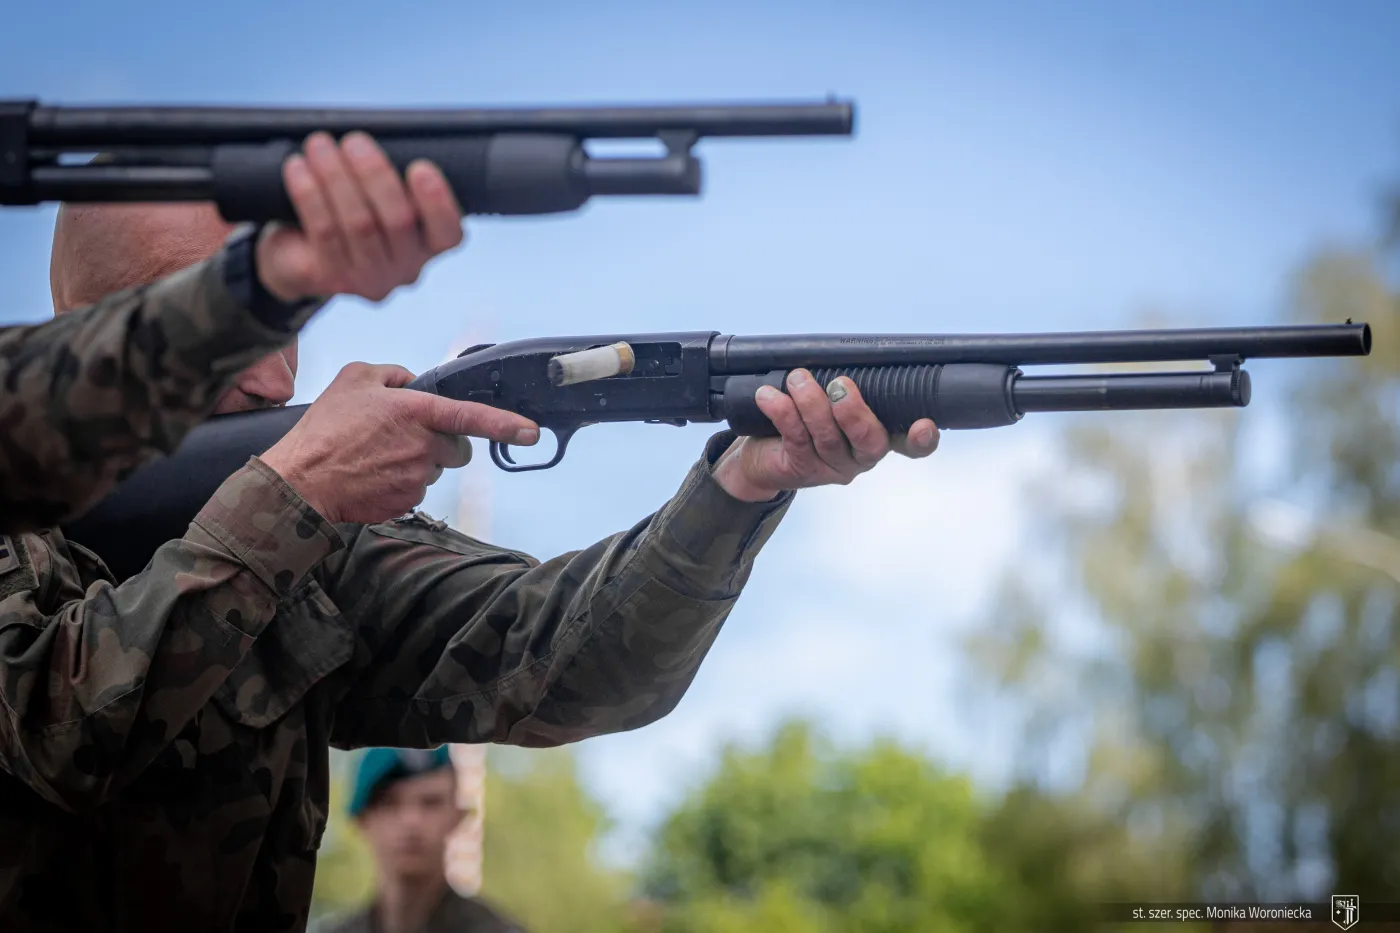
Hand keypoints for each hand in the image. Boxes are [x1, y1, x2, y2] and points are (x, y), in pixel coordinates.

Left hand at [255, 131, 464, 303]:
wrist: (298, 251)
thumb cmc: (350, 209)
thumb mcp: (377, 195)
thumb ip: (388, 175)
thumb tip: (371, 138)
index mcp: (428, 246)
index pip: (448, 233)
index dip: (437, 202)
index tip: (420, 167)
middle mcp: (405, 269)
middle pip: (398, 221)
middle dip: (374, 174)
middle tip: (354, 141)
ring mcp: (368, 278)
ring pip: (358, 224)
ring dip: (336, 177)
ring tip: (319, 145)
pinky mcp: (330, 278)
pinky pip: (323, 231)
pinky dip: (309, 193)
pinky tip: (298, 167)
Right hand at [259, 363, 539, 524]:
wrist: (300, 481)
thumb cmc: (325, 428)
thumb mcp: (354, 379)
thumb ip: (393, 374)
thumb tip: (412, 382)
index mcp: (417, 413)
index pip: (472, 417)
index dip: (506, 425)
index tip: (531, 432)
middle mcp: (424, 447)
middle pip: (457, 449)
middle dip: (442, 443)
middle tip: (404, 437)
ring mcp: (418, 479)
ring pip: (435, 470)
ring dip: (417, 462)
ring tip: (376, 455)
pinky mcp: (407, 503)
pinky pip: (416, 490)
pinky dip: (400, 483)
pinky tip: (372, 476)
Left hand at [712, 369, 939, 501]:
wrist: (763, 453)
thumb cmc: (805, 416)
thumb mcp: (831, 398)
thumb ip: (845, 382)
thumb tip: (845, 350)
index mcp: (877, 437)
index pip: (910, 445)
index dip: (922, 440)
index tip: (923, 425)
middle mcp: (860, 456)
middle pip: (869, 442)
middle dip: (854, 412)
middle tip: (839, 384)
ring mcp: (831, 467)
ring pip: (828, 438)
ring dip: (812, 403)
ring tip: (797, 378)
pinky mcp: (801, 468)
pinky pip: (795, 438)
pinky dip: (782, 412)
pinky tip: (769, 396)